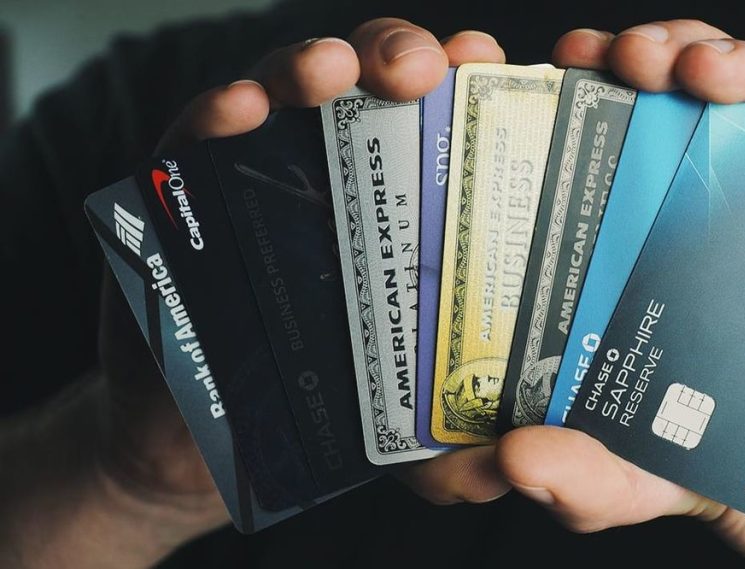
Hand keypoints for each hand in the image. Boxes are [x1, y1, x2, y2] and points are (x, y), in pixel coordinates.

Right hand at [2, 18, 509, 567]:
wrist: (194, 444)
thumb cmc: (312, 424)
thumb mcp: (404, 444)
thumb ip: (460, 459)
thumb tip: (516, 467)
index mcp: (412, 215)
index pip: (453, 127)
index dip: (480, 88)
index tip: (502, 72)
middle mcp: (343, 180)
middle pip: (380, 89)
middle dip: (403, 58)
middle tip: (425, 68)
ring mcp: (263, 178)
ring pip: (294, 93)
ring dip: (314, 66)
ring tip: (333, 71)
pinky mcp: (184, 193)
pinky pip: (194, 138)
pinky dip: (216, 114)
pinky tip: (242, 110)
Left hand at [492, 21, 744, 567]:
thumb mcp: (661, 479)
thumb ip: (593, 473)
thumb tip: (513, 459)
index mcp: (686, 262)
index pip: (636, 154)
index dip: (598, 101)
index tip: (556, 73)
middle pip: (704, 109)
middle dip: (660, 60)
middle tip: (620, 59)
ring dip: (737, 63)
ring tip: (694, 69)